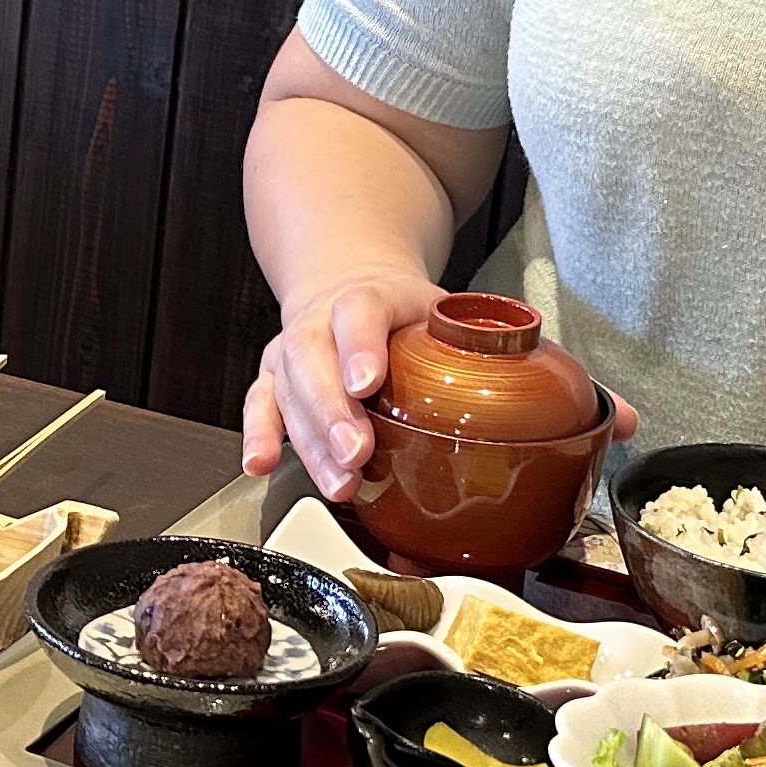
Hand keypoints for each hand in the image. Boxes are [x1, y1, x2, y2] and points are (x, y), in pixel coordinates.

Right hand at [242, 270, 447, 494]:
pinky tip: (261, 464)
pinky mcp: (273, 376)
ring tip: (338, 481)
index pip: (360, 313)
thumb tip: (507, 368)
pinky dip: (258, 436)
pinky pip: (258, 404)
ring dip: (309, 441)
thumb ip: (463, 336)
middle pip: (312, 359)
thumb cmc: (398, 310)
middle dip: (331, 411)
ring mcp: (290, 349)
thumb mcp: (435, 308)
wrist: (347, 285)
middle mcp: (318, 321)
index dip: (360, 347)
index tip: (366, 383)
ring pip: (286, 390)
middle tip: (354, 451)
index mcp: (366, 297)